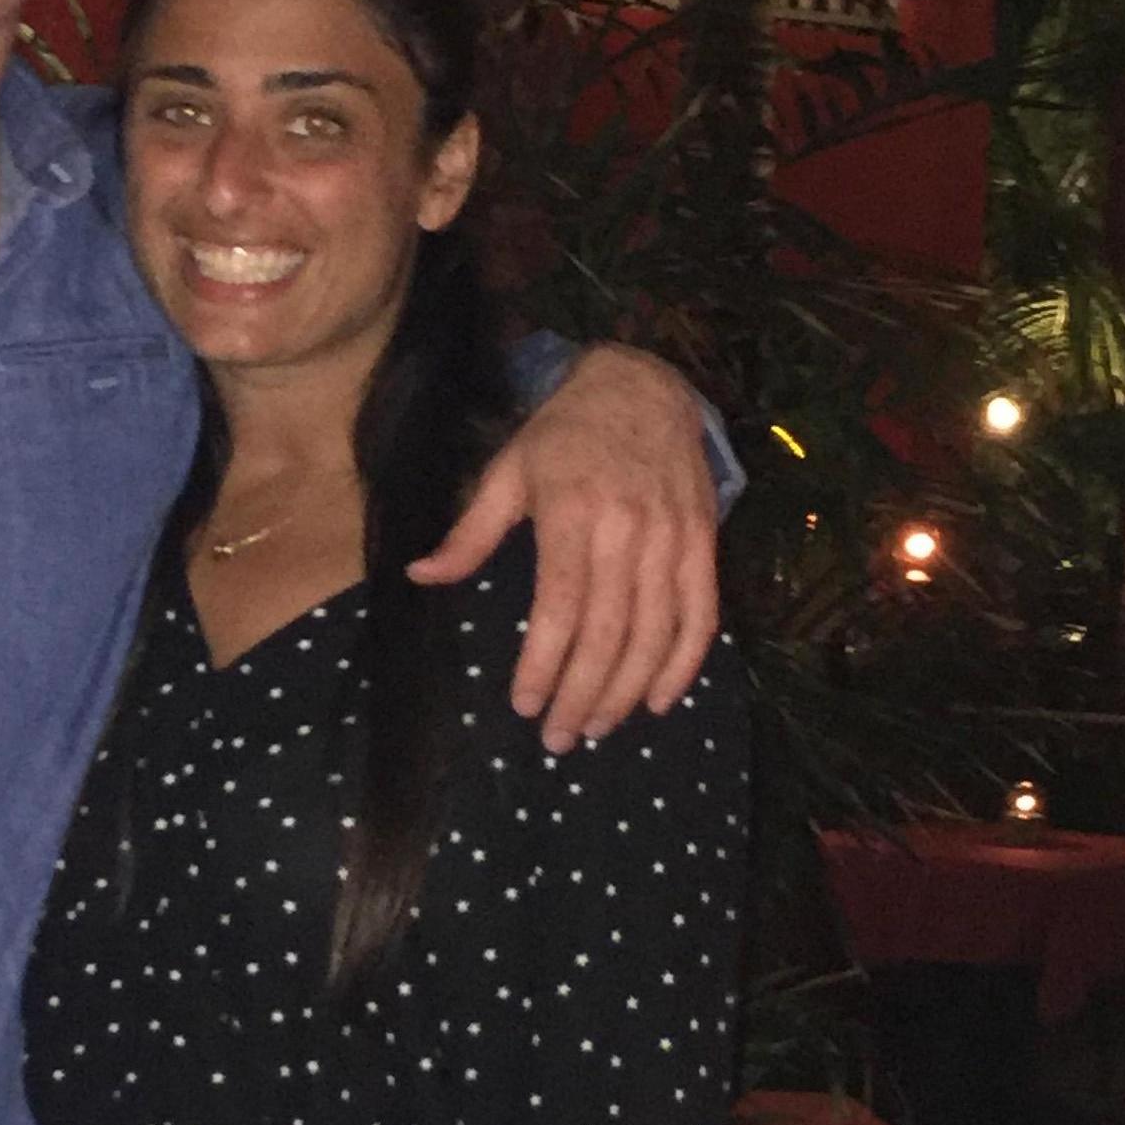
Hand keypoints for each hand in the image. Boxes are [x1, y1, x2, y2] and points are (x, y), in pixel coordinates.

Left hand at [410, 343, 717, 751]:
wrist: (643, 385)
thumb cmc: (562, 434)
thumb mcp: (506, 472)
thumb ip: (469, 533)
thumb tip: (420, 576)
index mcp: (573, 514)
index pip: (560, 606)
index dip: (545, 662)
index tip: (525, 705)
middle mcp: (627, 530)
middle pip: (608, 631)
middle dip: (582, 693)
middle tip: (560, 739)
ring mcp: (673, 538)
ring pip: (655, 632)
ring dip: (627, 690)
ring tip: (598, 727)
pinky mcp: (704, 542)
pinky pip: (702, 614)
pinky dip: (684, 664)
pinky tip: (658, 699)